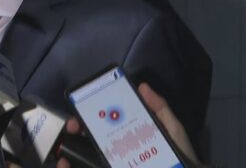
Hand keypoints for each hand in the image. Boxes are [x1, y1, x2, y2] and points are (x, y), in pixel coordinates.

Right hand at [56, 82, 204, 167]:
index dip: (91, 116)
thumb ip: (160, 108)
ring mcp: (115, 161)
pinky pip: (92, 167)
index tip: (80, 110)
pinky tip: (69, 165)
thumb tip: (143, 86)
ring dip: (74, 153)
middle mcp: (120, 150)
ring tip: (65, 154)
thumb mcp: (172, 128)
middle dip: (79, 130)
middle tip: (73, 127)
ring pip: (88, 157)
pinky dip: (79, 167)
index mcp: (130, 135)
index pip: (106, 124)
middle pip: (92, 138)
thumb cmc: (180, 154)